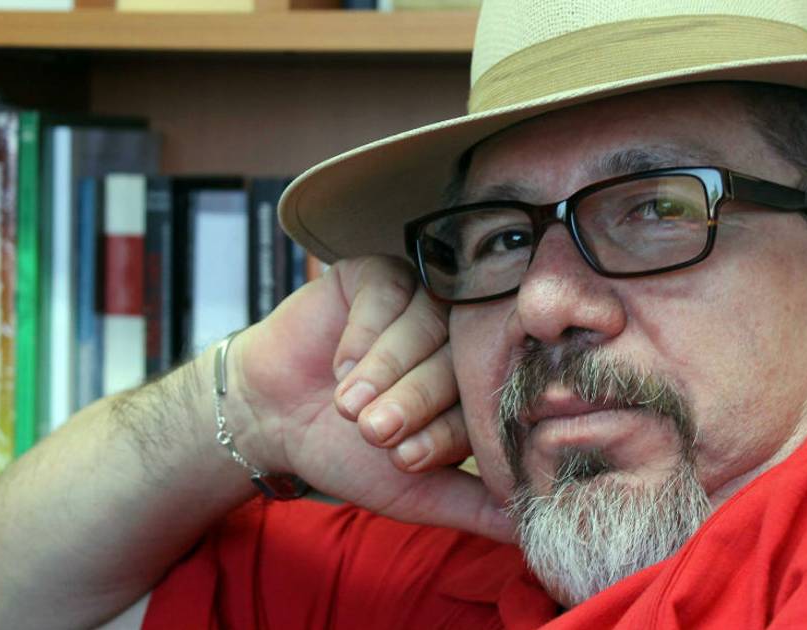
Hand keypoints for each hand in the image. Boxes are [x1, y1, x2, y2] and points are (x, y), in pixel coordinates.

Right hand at [228, 256, 512, 542]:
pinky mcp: (380, 277)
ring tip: (349, 406)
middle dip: (415, 401)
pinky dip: (364, 334)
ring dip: (385, 370)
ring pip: (424, 325)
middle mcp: (456, 339)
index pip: (480, 403)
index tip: (406, 460)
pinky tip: (339, 365)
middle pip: (457, 360)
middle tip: (375, 431)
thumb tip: (534, 529)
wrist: (272, 418)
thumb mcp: (416, 491)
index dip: (446, 433)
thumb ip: (476, 506)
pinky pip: (388, 292)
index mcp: (474, 387)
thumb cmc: (348, 453)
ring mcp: (421, 302)